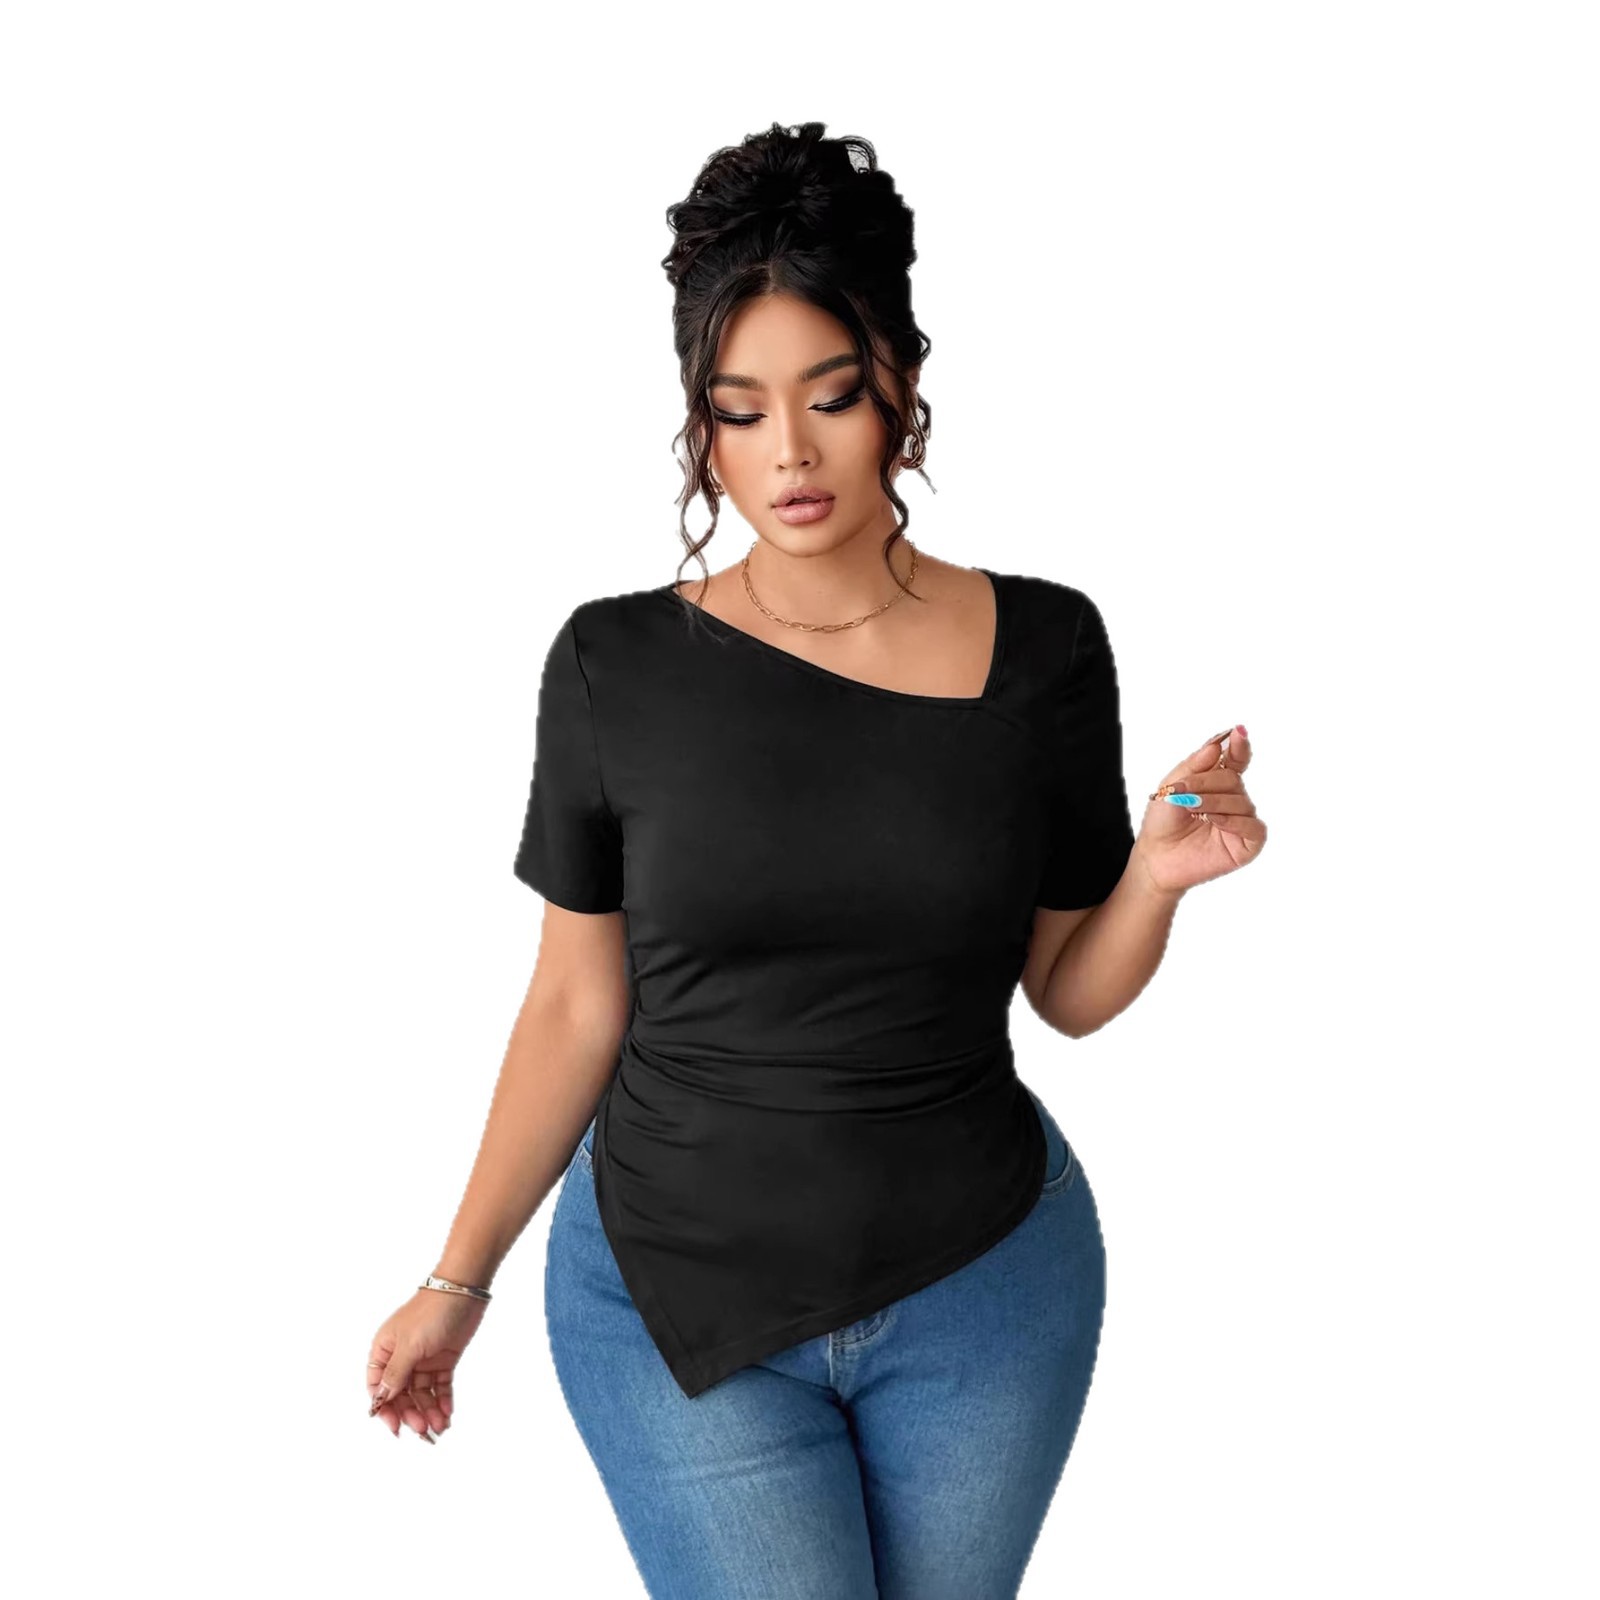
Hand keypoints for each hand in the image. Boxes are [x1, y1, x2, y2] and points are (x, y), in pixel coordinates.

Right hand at [366, 1287, 488, 1441]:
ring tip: (440, 1426)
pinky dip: (442, 1400)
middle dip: (411, 1413)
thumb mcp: (409, 1345)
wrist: (464, 1290)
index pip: (378, 1386)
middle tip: (423, 1429)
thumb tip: (381, 1398)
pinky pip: (440, 1385)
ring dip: (429, 1411)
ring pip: (422, 1393)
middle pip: (402, 1394)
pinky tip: (447, 1414)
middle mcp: (402, 1356)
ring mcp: (423, 1358)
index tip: (396, 1426)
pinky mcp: (444, 1359)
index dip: (385, 1408)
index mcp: (385, 1350)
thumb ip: (396, 1374)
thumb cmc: (431, 1311)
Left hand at [1131, 725, 1266, 896]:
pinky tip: (1214, 820)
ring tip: (1191, 809)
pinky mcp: (1247, 843)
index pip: (1236, 760)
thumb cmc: (1163, 821)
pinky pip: (1252, 826)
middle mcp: (1234, 799)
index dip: (1239, 745)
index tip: (1238, 732)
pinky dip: (1233, 821)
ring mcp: (1242, 821)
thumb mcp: (1172, 785)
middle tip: (1181, 791)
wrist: (1155, 855)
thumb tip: (1220, 742)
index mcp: (1218, 783)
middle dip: (1205, 782)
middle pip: (1232, 778)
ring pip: (1240, 801)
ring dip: (1212, 802)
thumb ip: (1196, 764)